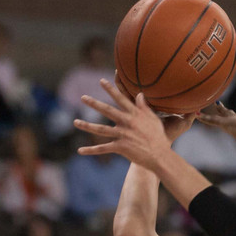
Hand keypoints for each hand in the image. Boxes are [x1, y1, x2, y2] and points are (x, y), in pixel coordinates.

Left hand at [74, 78, 196, 168]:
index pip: (121, 99)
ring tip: (75, 122)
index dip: (110, 89)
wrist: (160, 155)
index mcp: (135, 114)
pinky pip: (103, 149)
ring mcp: (123, 135)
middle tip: (83, 97)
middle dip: (94, 103)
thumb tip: (139, 93)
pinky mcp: (121, 147)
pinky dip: (91, 150)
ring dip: (87, 126)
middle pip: (107, 111)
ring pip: (101, 129)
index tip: (101, 80)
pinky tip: (80, 151)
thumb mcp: (153, 119)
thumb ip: (144, 106)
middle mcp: (127, 122)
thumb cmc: (159, 137)